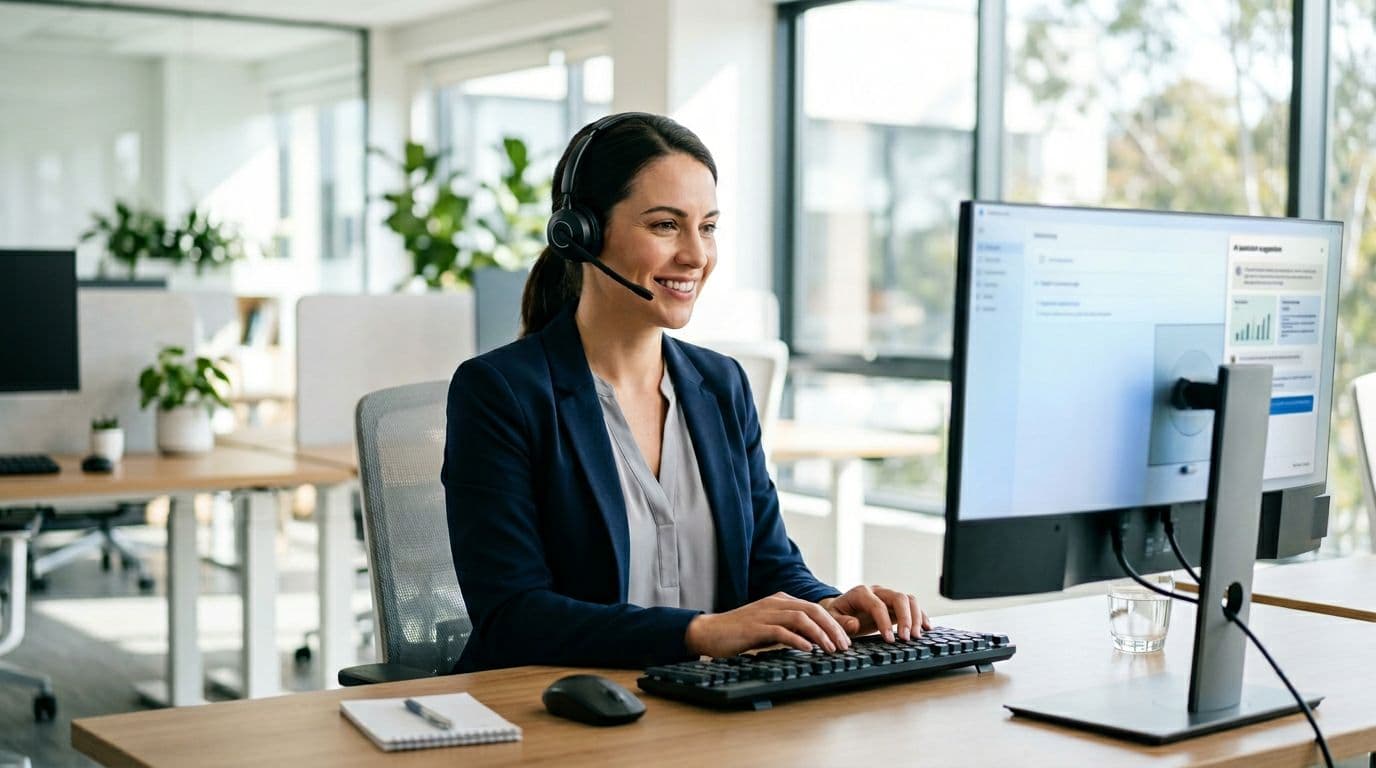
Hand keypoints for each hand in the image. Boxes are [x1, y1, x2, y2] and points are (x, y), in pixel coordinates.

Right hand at [684, 592, 852, 656]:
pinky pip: (782, 631)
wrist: (709, 632)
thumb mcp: (769, 627)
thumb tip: (814, 641)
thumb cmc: (740, 632)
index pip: (814, 608)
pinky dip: (798, 640)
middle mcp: (775, 603)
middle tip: (844, 646)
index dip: (833, 623)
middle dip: (832, 628)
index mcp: (780, 600)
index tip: (845, 639)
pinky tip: (808, 650)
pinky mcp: (755, 627)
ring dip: (820, 634)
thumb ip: (789, 629)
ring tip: (830, 649)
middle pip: (812, 610)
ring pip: (801, 618)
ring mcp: (765, 614)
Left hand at [821, 585, 931, 641]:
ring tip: (917, 637)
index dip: (885, 622)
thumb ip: (841, 622)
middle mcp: (878, 592)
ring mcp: (888, 597)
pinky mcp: (896, 606)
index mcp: (861, 593)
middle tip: (907, 638)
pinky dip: (921, 616)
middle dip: (906, 618)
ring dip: (916, 618)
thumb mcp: (832, 618)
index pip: (877, 605)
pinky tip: (926, 629)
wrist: (840, 609)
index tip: (890, 640)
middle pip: (899, 598)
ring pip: (909, 600)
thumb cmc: (836, 614)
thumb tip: (854, 624)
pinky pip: (913, 606)